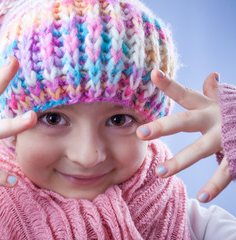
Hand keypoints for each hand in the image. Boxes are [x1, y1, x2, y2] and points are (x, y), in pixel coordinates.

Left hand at [136, 69, 231, 202]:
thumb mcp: (230, 101)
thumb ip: (216, 92)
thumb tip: (210, 75)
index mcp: (209, 106)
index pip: (185, 94)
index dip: (169, 84)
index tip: (153, 73)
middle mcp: (214, 119)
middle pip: (185, 121)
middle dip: (163, 127)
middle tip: (141, 133)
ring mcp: (226, 138)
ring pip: (200, 150)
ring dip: (180, 162)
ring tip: (160, 173)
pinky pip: (225, 172)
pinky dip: (214, 185)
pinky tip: (202, 197)